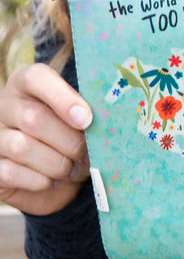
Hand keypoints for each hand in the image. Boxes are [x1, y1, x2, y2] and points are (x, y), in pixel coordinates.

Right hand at [0, 64, 91, 215]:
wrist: (52, 173)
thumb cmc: (69, 135)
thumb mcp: (78, 117)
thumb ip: (85, 112)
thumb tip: (99, 121)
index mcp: (26, 84)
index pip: (36, 77)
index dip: (63, 98)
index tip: (87, 119)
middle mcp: (5, 106)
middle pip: (33, 117)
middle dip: (68, 140)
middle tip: (85, 152)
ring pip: (22, 147)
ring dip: (57, 164)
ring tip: (72, 167)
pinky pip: (13, 173)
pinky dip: (41, 180)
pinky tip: (52, 179)